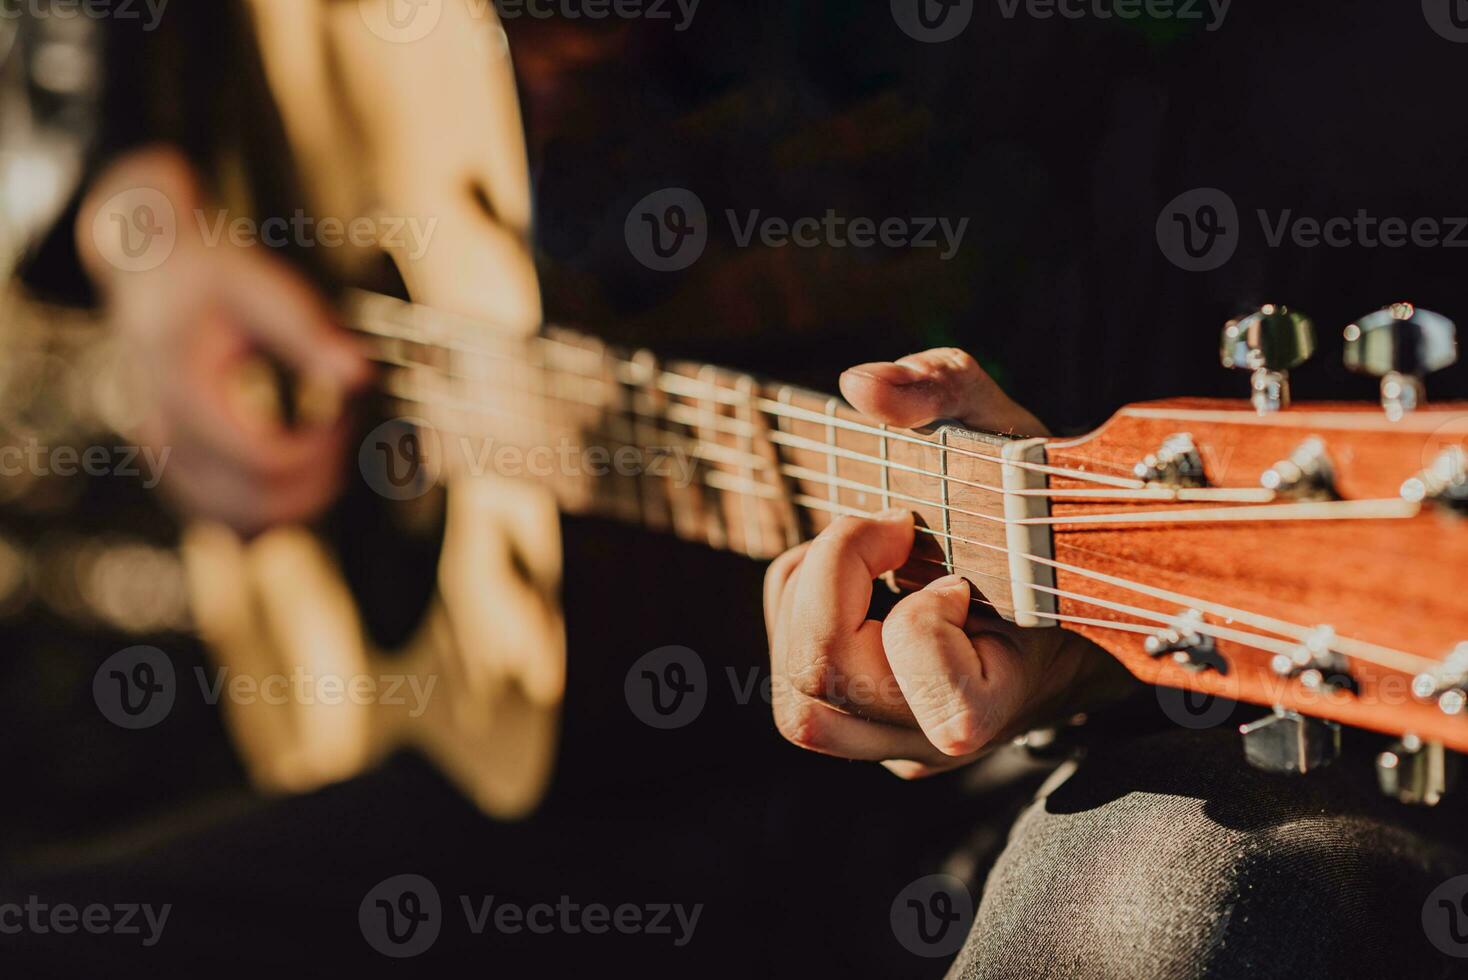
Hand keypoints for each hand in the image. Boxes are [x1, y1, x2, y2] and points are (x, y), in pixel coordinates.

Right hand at [77, 147, 370, 533]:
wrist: (150, 274)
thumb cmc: (209, 278)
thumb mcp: (261, 288)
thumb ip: (309, 332)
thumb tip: (359, 375)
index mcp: (185, 390)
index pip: (262, 460)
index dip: (320, 449)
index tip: (344, 412)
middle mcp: (166, 434)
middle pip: (254, 506)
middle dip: (317, 480)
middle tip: (342, 432)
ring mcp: (167, 457)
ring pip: (239, 524)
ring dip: (297, 501)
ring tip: (325, 448)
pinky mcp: (177, 466)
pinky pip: (225, 517)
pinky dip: (271, 506)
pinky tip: (300, 463)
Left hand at [763, 349, 1132, 777]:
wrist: (1066, 574)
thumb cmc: (1039, 509)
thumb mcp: (1006, 430)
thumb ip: (945, 390)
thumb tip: (863, 386)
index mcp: (1011, 693)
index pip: (947, 710)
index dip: (922, 623)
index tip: (953, 573)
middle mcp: (948, 739)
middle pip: (828, 696)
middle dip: (828, 586)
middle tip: (885, 531)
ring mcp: (903, 744)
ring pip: (800, 709)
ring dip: (802, 606)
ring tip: (858, 556)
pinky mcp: (869, 734)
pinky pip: (797, 697)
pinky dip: (797, 618)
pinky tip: (848, 580)